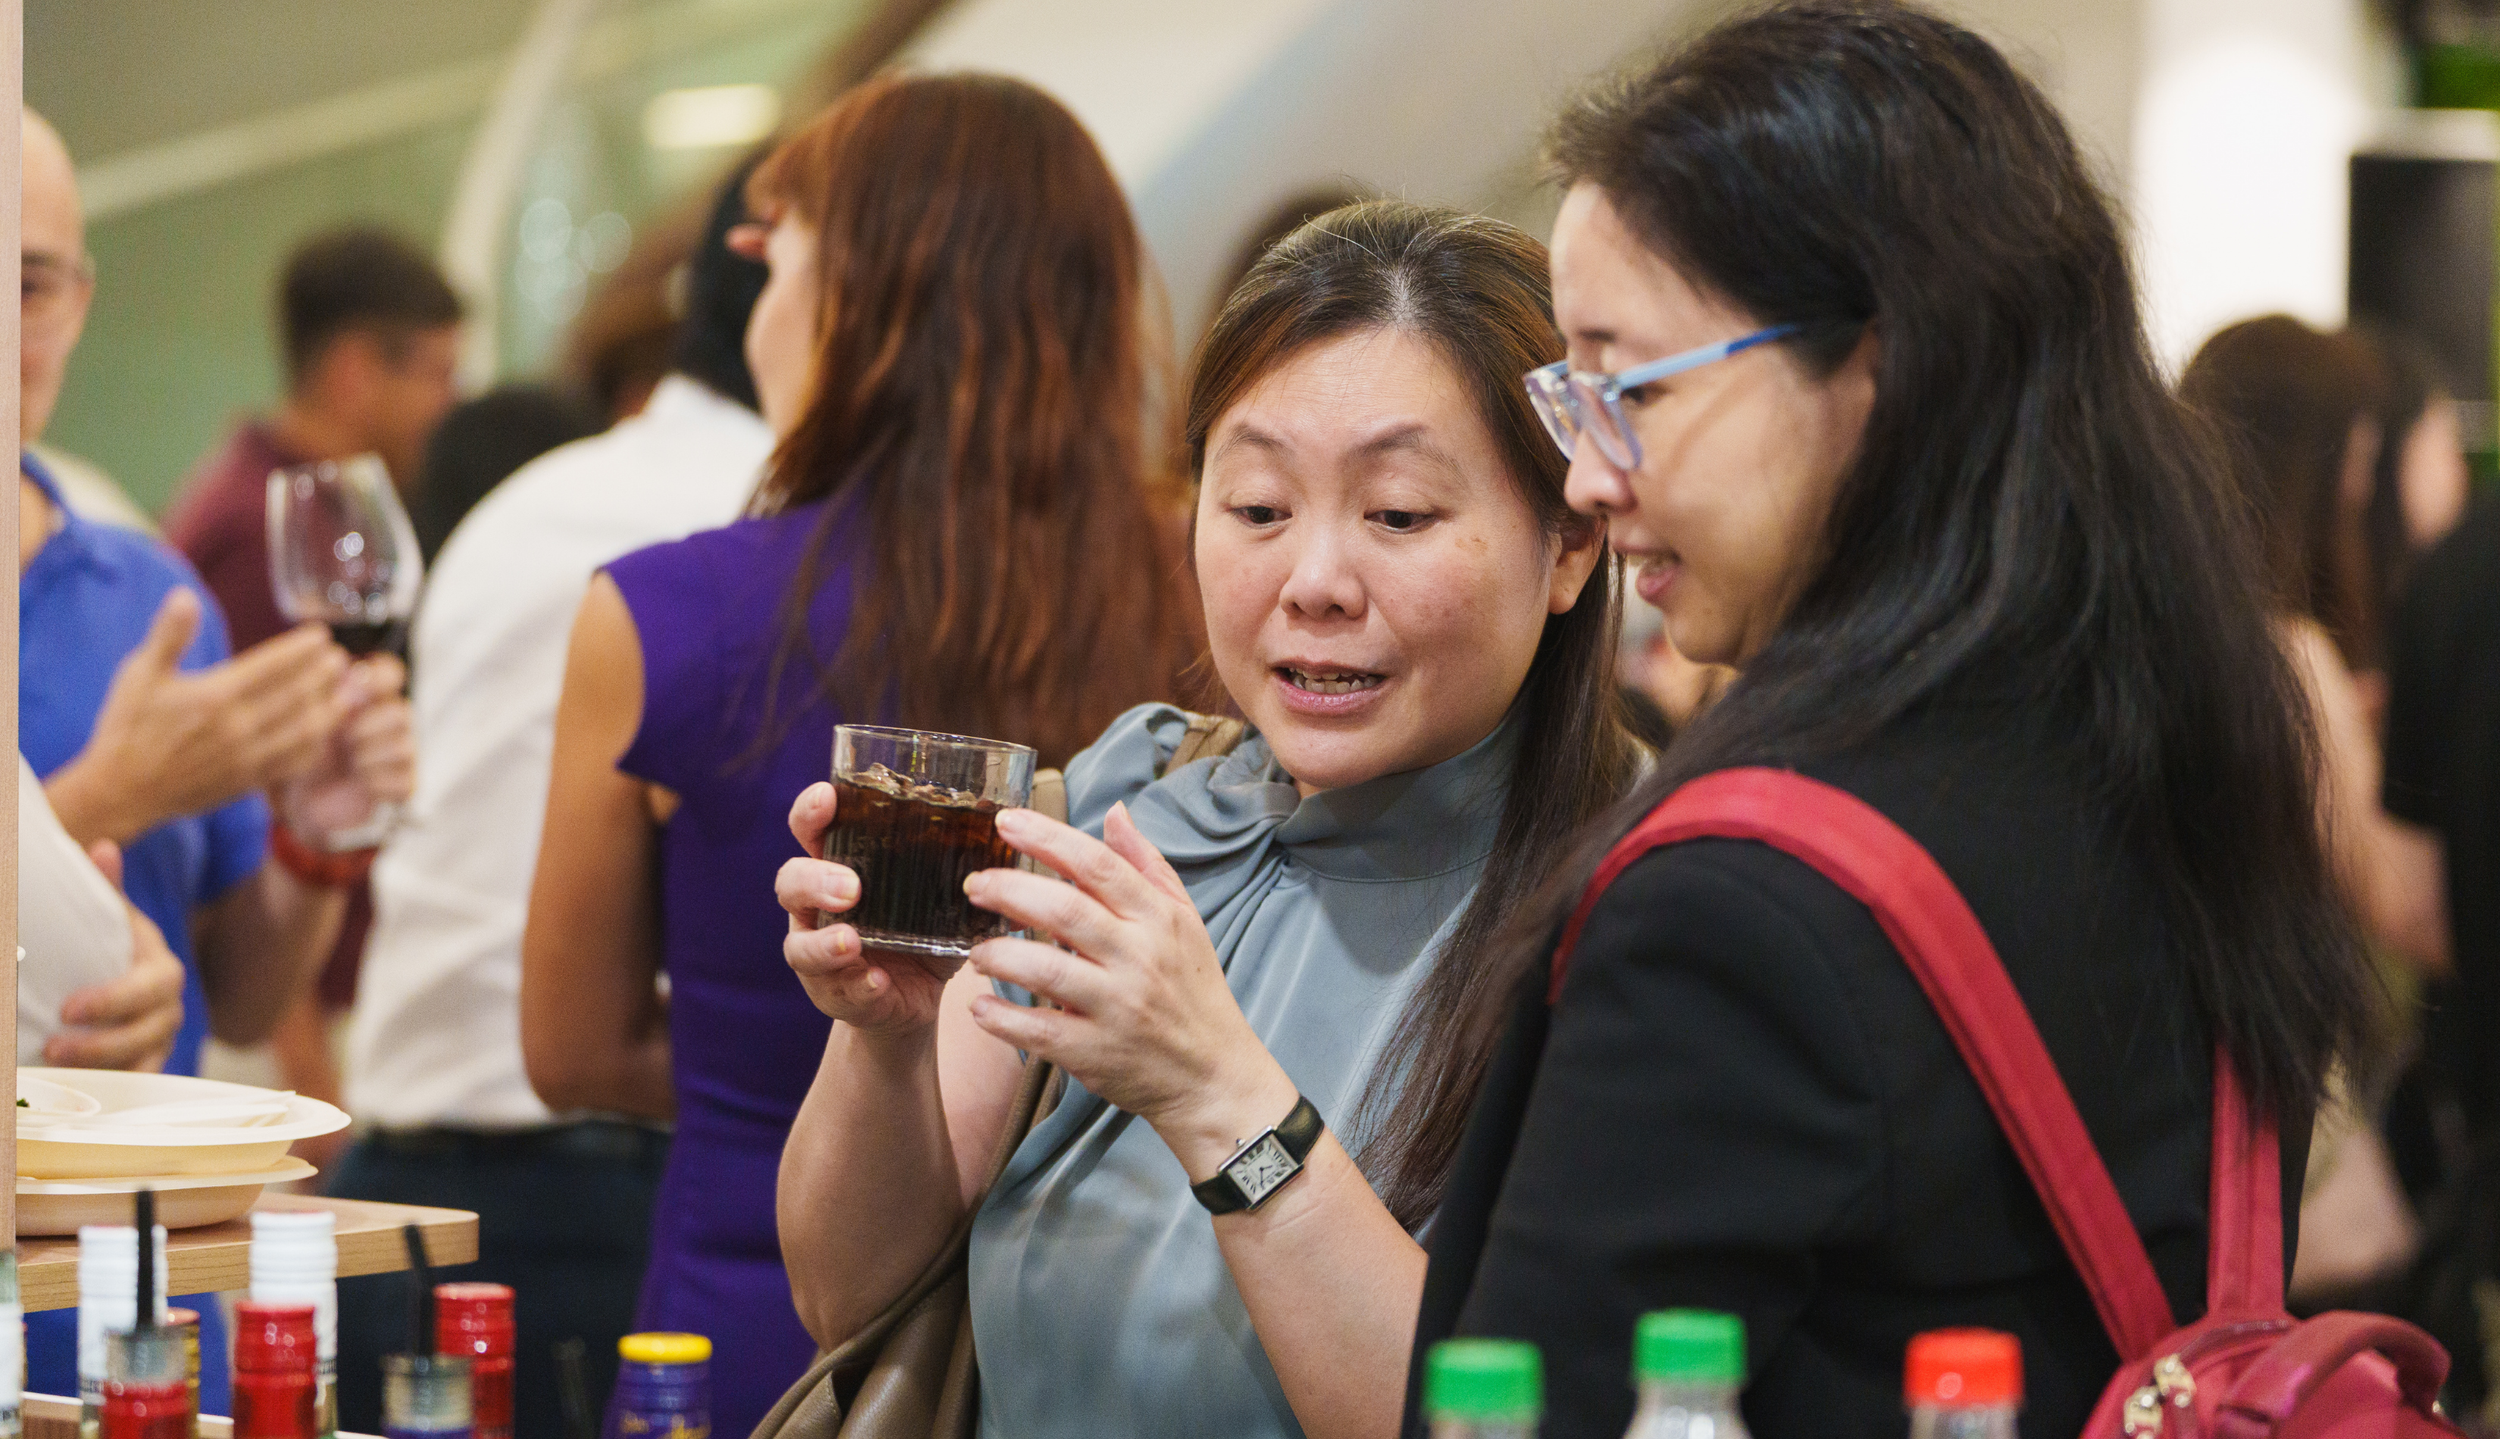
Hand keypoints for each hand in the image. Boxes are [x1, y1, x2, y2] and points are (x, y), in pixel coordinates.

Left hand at [45, 841, 184, 1070]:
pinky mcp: (144, 1064)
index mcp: (161, 969)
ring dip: (102, 1069)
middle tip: (53, 1045)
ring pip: (146, 1062)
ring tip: (55, 1067)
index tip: (69, 1008)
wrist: (125, 976)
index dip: (114, 1001)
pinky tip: (74, 1091)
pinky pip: (136, 1083)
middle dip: (103, 1043)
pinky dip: (111, 1089)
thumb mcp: (109, 916)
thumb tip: (102, 849)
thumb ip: (106, 888)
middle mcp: (168, 1007)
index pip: (152, 987)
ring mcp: (159, 1040)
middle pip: (151, 1031)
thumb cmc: (110, 943)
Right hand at [47, 591, 347, 843]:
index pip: (272, 666)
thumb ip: (169, 634)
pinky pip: (295, 763)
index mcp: (214, 695)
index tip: (322, 636)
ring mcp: (246, 757)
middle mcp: (236, 727)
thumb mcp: (141, 674)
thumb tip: (184, 594)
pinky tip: (327, 732)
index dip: (301, 650)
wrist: (121, 791)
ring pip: (304, 730)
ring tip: (348, 692)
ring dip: (330, 709)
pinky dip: (317, 745)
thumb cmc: (128, 727)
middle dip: (324, 676)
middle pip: (297, 696)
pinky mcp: (248, 781)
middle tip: (343, 660)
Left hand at [281, 653, 414, 842]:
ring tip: (349, 763)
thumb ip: (322, 692)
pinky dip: (375, 784)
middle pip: (402, 713)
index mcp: (369, 697)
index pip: (390, 673)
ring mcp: (403, 753)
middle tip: (343, 740)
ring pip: (404, 748)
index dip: (379, 678)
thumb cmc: (303, 752)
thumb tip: (342, 664)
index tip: (356, 690)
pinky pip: (403, 781)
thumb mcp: (304, 720)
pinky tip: (359, 783)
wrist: (301, 799)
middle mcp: (392, 721)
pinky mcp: (405, 785)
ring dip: (368, 757)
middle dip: (367, 728)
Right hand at [776, 782, 960, 1034]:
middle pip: (791, 882)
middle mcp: (818, 907)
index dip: (811, 812)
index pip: (812, 830)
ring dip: (826, 942)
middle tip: (851, 887)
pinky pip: (836, 989)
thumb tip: (1017, 858)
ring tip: (852, 941)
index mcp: (840, 865)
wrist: (909, 999)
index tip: (826, 797)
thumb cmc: (920, 929)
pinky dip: (857, 985)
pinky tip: (877, 981)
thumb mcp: (940, 896)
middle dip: (815, 880)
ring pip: (800, 944)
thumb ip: (967, 874)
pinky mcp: (834, 993)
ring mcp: (820, 952)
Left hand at [962, 803, 1296, 1176]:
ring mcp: (1119, 1008)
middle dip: (1010, 890)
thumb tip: (1114, 812)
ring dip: (1000, 955)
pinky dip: (1003, 1018)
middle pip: (1066, 911)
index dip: (1048, 837)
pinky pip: (1041, 1031)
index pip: (1098, 865)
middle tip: (974, 885)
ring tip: (976, 952)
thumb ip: (1145, 865)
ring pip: (1048, 971)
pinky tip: (980, 1007)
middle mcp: (1140, 959)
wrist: (1214, 1077)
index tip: (1005, 821)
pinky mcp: (1098, 1053)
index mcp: (1159, 919)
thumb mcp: (1184, 921)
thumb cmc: (1193, 991)